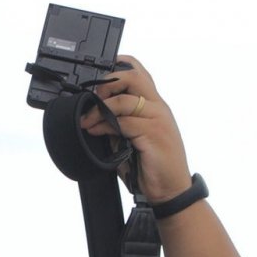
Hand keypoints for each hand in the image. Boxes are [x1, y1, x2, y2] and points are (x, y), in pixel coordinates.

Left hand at [79, 55, 193, 204]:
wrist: (170, 189)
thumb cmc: (152, 165)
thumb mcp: (132, 139)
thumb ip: (118, 124)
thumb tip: (93, 116)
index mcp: (154, 105)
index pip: (139, 72)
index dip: (117, 67)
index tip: (97, 79)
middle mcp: (158, 107)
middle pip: (133, 77)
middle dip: (107, 83)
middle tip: (92, 98)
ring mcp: (157, 119)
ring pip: (125, 100)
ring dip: (99, 110)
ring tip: (86, 121)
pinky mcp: (153, 134)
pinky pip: (124, 123)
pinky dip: (104, 125)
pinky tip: (94, 131)